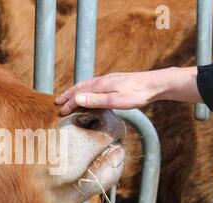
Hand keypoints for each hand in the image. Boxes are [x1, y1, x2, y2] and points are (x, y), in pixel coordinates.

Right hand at [55, 67, 201, 114]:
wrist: (156, 84)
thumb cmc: (137, 95)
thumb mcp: (116, 101)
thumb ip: (96, 101)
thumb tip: (77, 99)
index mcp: (100, 85)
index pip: (78, 95)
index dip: (69, 104)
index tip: (61, 113)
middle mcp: (102, 80)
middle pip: (79, 87)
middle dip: (67, 95)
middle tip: (57, 102)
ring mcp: (108, 80)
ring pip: (87, 85)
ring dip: (75, 92)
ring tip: (69, 97)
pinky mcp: (115, 81)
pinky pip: (94, 85)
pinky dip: (85, 90)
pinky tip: (90, 94)